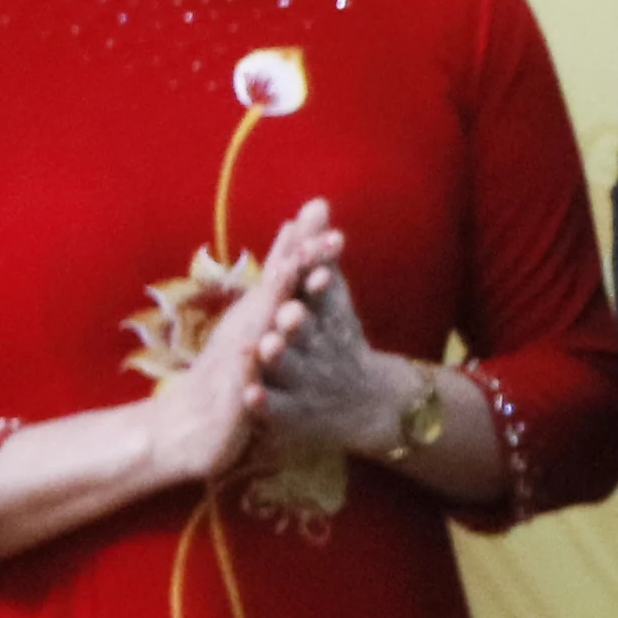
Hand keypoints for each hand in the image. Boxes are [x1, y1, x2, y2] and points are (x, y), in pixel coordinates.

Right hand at [145, 205, 339, 492]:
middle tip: (327, 237)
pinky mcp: (231, 398)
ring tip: (298, 287)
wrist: (177, 430)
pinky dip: (249, 368)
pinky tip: (259, 354)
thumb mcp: (250, 328)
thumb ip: (274, 287)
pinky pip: (242, 382)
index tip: (326, 211)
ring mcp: (235, 361)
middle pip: (275, 292)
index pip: (282, 274)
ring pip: (259, 332)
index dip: (304, 245)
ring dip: (276, 312)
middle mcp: (243, 331)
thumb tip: (292, 247)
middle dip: (299, 265)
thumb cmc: (219, 376)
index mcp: (253, 316)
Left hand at [249, 239, 427, 459]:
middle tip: (289, 310)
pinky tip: (251, 394)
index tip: (308, 262)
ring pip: (291, 369)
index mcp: (327, 317)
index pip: (323, 293)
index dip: (316, 280)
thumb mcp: (332, 299)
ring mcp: (307, 381)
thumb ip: (319, 257)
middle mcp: (319, 347)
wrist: (367, 403)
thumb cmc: (338, 342)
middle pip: (308, 331)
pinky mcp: (293, 414)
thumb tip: (316, 204)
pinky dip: (267, 402)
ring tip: (267, 346)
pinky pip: (278, 409)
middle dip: (298, 320)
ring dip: (281, 358)